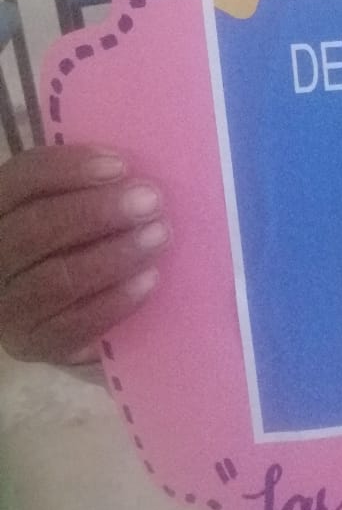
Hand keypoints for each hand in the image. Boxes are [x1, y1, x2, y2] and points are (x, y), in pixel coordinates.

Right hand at [0, 146, 167, 363]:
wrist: (71, 308)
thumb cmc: (78, 240)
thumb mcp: (74, 205)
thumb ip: (90, 186)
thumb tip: (130, 171)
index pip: (22, 180)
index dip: (68, 169)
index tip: (120, 165)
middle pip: (35, 229)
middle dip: (98, 212)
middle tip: (151, 201)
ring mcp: (6, 306)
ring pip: (56, 279)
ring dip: (114, 255)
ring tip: (158, 236)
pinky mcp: (31, 344)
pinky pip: (73, 325)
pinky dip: (114, 301)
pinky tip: (149, 280)